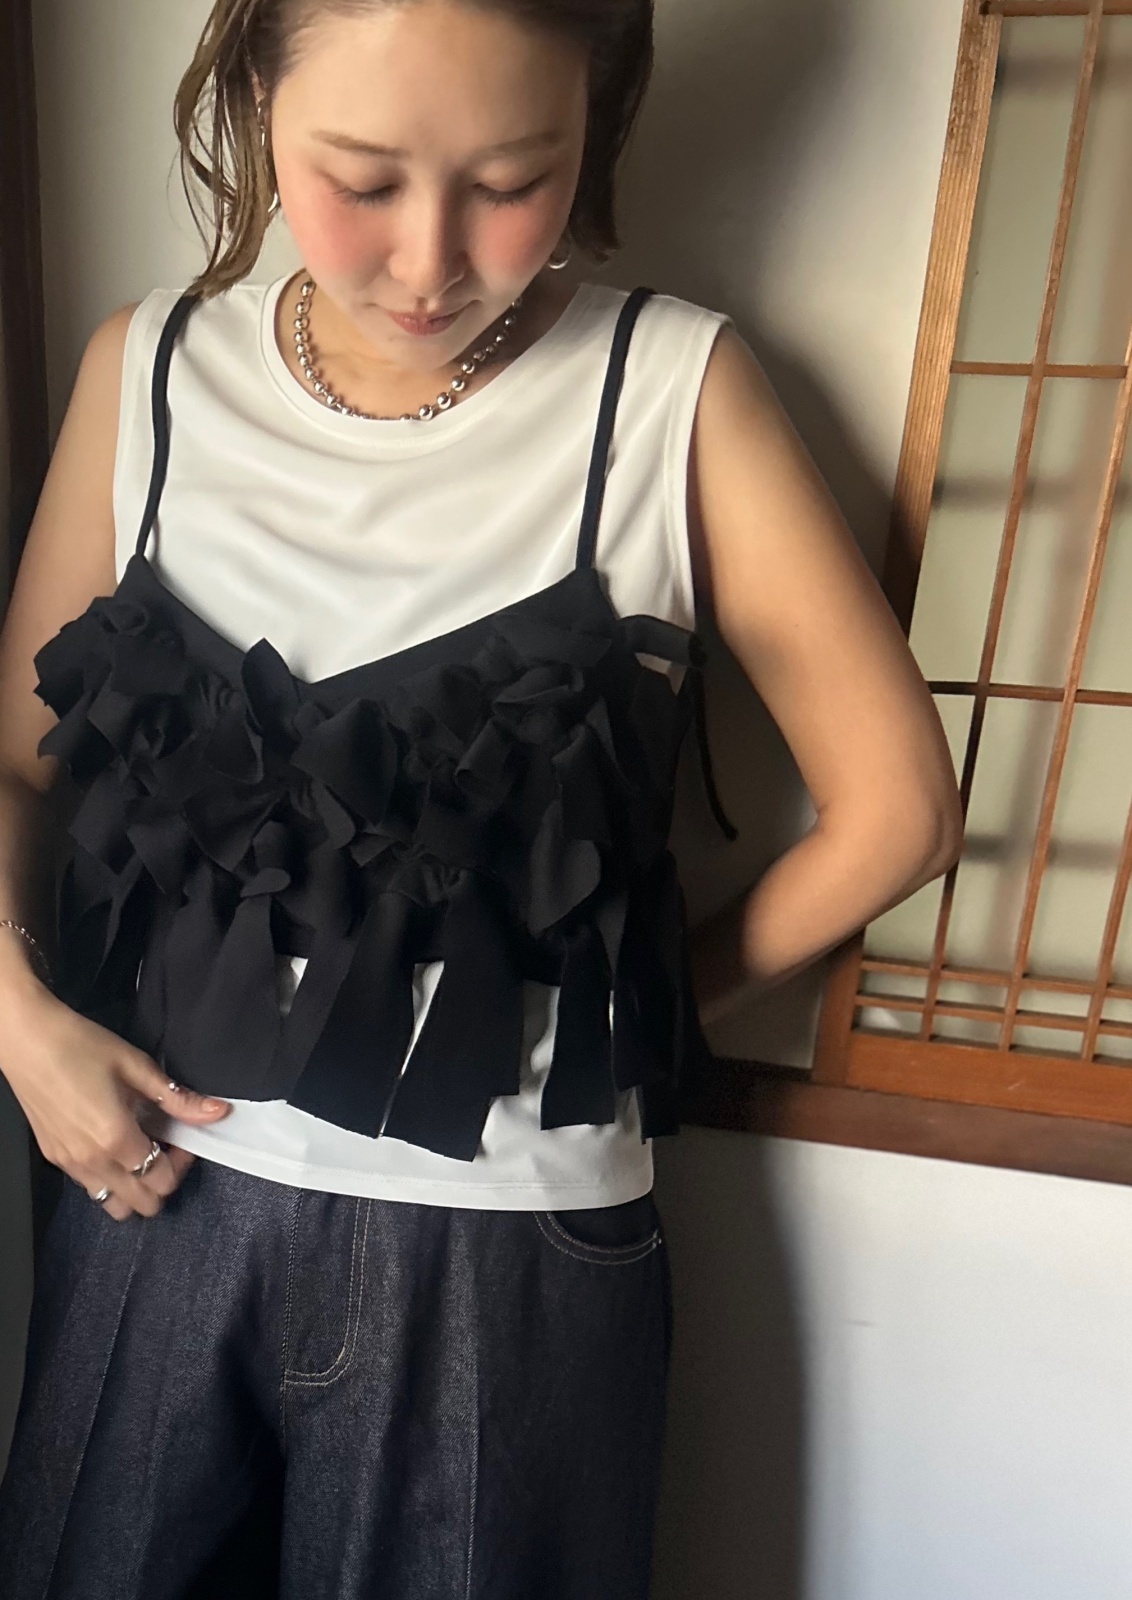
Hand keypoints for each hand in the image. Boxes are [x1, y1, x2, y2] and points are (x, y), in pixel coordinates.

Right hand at [0, 980, 231, 1220]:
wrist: (26, 1039)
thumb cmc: (81, 1046)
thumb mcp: (136, 1067)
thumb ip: (178, 1098)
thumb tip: (218, 1112)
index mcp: (116, 1139)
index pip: (163, 1180)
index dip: (182, 1162)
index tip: (182, 1136)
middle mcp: (92, 1162)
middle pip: (143, 1205)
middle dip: (163, 1180)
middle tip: (166, 1145)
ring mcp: (70, 1164)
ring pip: (114, 1207)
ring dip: (136, 1187)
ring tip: (140, 1150)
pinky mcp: (55, 1158)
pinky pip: (91, 1189)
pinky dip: (110, 1179)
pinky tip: (113, 1145)